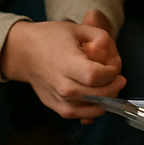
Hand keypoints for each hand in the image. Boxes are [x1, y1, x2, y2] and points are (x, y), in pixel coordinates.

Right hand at [0, 17, 125, 119]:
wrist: (25, 53)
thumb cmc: (52, 38)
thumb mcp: (79, 29)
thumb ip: (101, 39)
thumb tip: (114, 59)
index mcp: (66, 63)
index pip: (96, 76)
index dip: (112, 72)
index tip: (115, 65)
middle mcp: (62, 85)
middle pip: (97, 95)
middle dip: (114, 87)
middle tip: (118, 77)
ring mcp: (58, 100)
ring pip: (92, 109)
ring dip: (107, 99)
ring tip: (109, 85)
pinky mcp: (57, 108)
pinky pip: (82, 115)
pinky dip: (95, 108)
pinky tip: (98, 96)